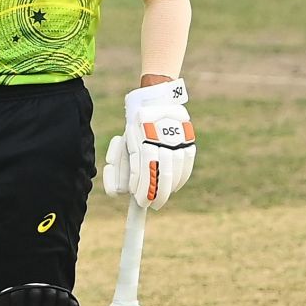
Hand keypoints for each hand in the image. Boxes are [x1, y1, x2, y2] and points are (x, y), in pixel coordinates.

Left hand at [102, 79, 195, 209]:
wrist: (158, 99)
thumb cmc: (136, 127)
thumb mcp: (124, 141)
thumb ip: (118, 165)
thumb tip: (117, 192)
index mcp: (141, 132)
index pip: (143, 165)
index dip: (142, 186)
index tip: (139, 201)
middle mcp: (160, 135)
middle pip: (160, 170)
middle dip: (156, 193)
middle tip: (151, 205)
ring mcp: (177, 137)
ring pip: (174, 169)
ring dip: (168, 189)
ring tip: (160, 200)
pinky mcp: (188, 139)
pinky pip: (186, 164)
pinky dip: (180, 179)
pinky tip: (174, 188)